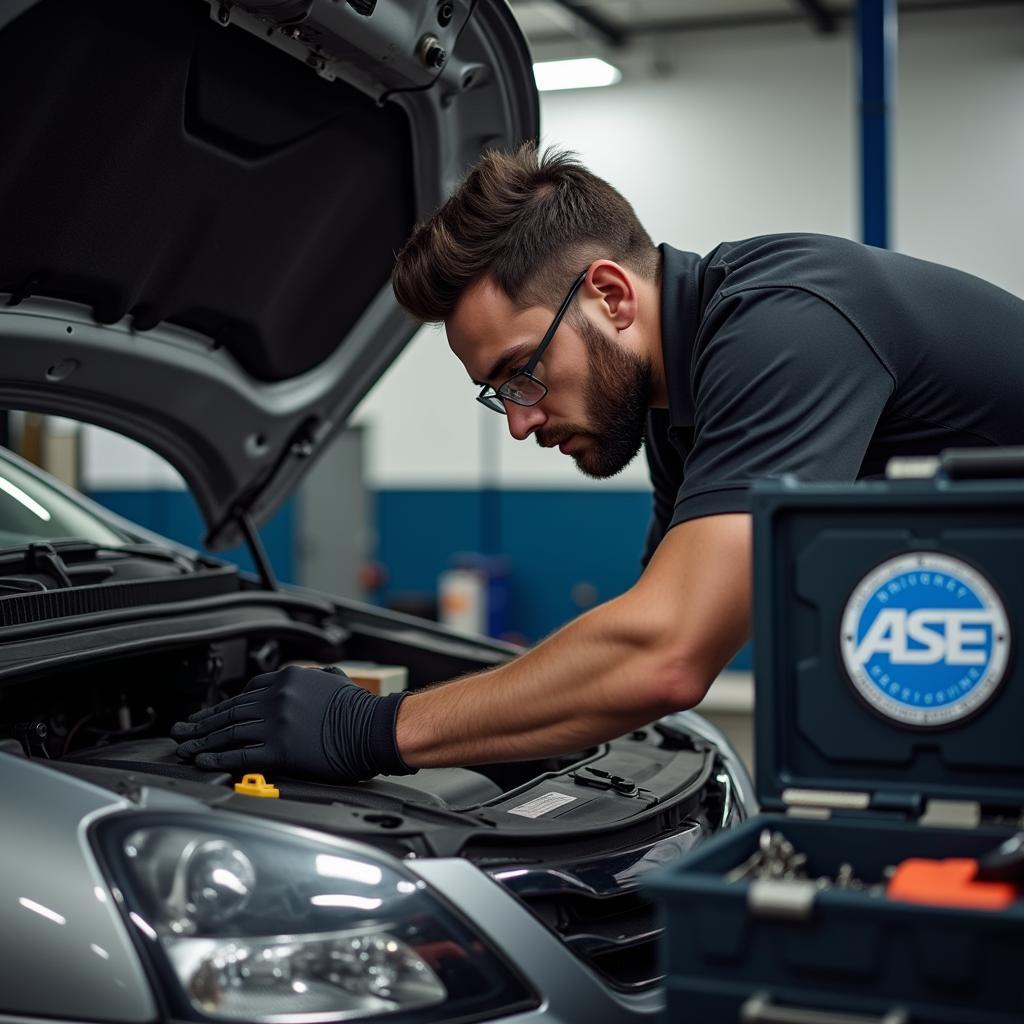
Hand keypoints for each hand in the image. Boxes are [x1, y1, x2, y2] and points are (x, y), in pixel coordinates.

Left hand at [171, 665, 414, 782]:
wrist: (375, 729)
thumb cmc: (360, 708)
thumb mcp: (334, 680)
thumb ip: (315, 679)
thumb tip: (314, 678)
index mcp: (289, 678)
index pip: (247, 691)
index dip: (225, 705)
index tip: (211, 714)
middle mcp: (277, 697)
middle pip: (231, 711)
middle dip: (203, 722)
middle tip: (182, 730)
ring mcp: (276, 723)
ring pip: (229, 731)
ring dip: (202, 740)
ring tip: (184, 748)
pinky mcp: (279, 749)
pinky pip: (240, 754)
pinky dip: (217, 758)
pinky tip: (203, 760)